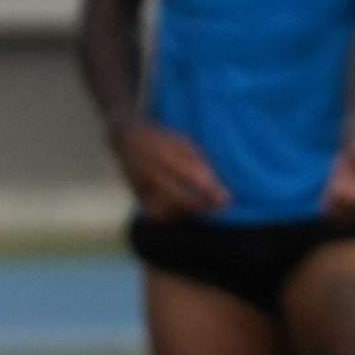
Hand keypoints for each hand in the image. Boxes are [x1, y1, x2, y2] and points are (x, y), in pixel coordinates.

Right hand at [109, 119, 229, 221]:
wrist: (127, 139)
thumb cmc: (162, 139)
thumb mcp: (184, 142)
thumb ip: (198, 162)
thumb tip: (214, 184)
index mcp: (168, 156)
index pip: (194, 178)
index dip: (212, 192)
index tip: (227, 200)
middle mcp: (153, 173)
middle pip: (181, 198)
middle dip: (203, 206)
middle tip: (219, 208)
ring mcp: (143, 185)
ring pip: (167, 209)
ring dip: (187, 212)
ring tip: (202, 210)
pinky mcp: (136, 194)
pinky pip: (154, 212)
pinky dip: (170, 216)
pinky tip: (182, 212)